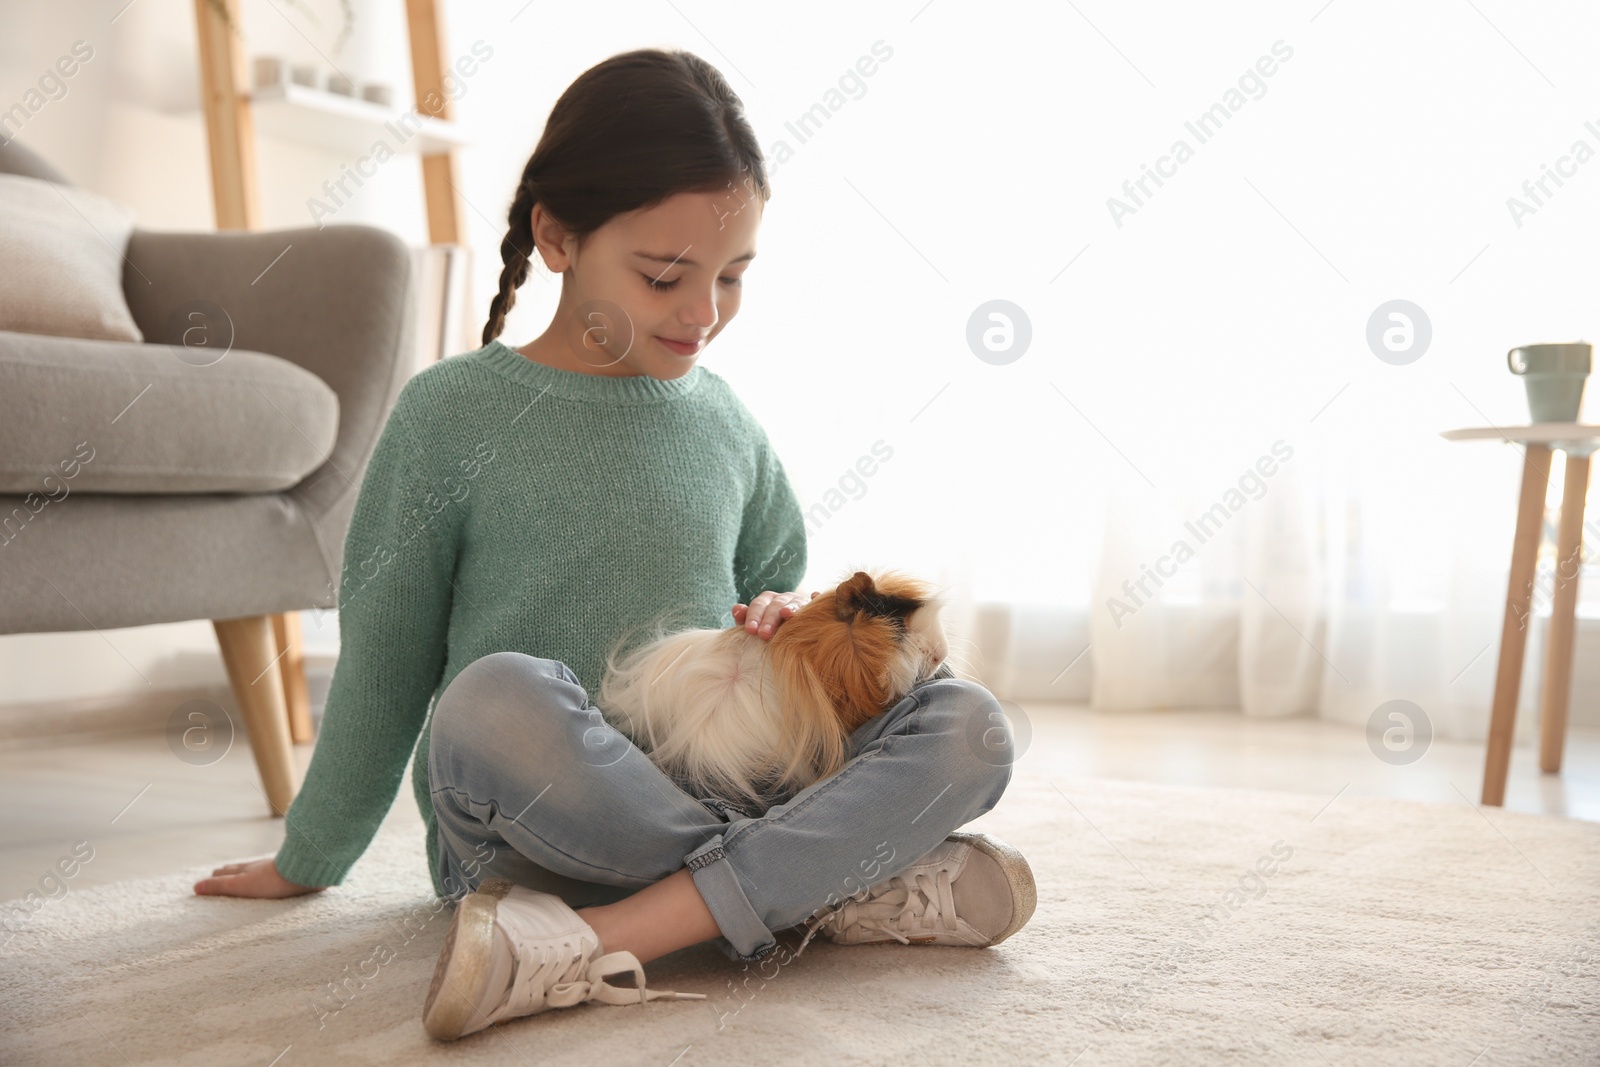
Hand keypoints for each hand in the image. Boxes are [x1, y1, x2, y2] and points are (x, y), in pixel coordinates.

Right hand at [193, 857, 325, 898]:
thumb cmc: (273, 880)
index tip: (210, 878)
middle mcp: (260, 867)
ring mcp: (276, 868)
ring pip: (259, 870)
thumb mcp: (242, 885)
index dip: (216, 876)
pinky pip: (277, 873)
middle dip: (231, 872)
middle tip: (223, 875)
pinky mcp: (291, 872)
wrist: (307, 871)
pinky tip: (276, 879)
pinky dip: (269, 876)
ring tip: (247, 878)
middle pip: (242, 868)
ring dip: (250, 873)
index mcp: (247, 870)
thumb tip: (195, 887)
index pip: (226, 872)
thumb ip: (220, 886)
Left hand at [732, 589, 819, 640]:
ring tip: (786, 614)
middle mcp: (783, 598)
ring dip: (790, 608)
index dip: (753, 617)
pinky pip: (815, 601)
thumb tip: (736, 609)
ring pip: (794, 603)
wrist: (793, 632)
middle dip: (769, 619)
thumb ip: (745, 619)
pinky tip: (815, 596)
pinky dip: (815, 598)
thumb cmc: (769, 631)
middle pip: (775, 606)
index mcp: (766, 600)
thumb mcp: (756, 626)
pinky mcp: (814, 606)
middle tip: (764, 634)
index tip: (750, 630)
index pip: (758, 605)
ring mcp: (799, 601)